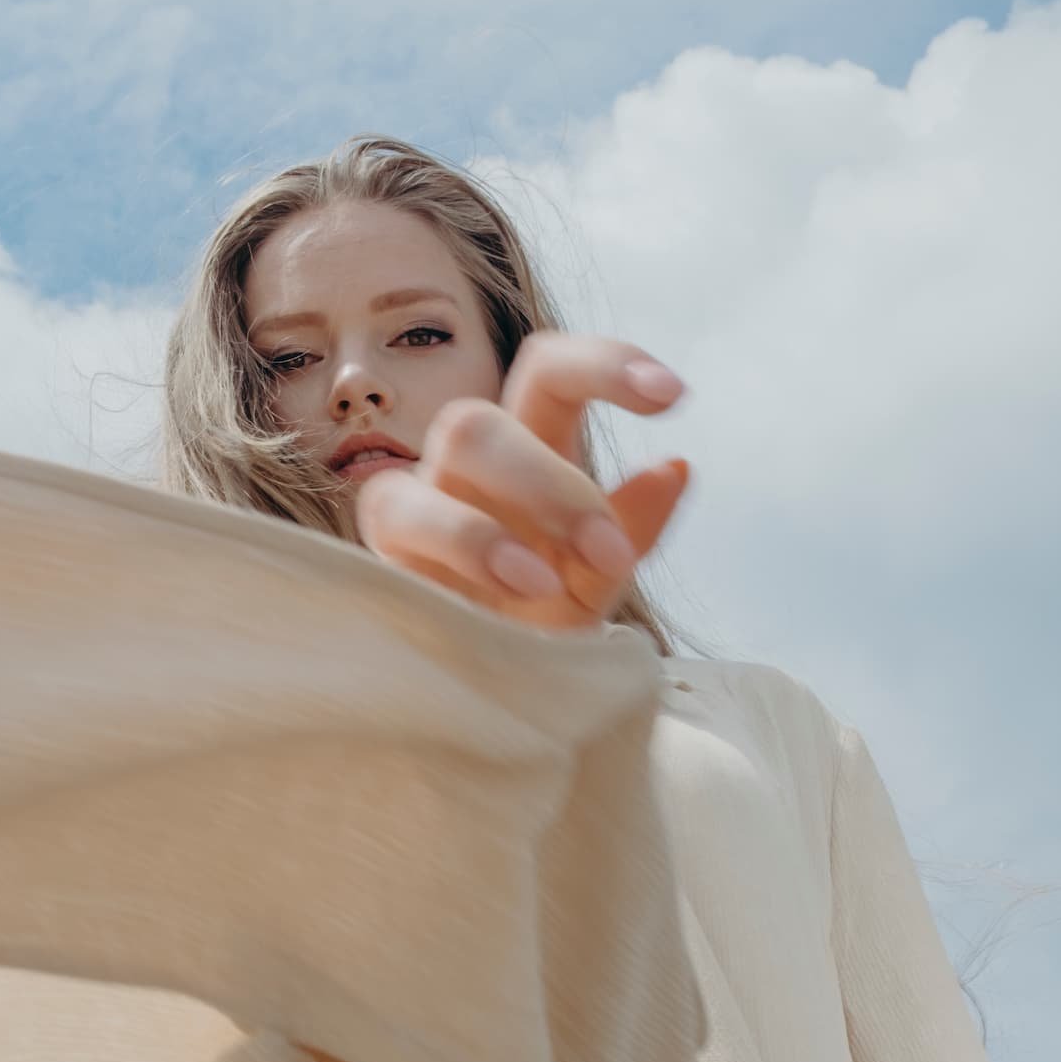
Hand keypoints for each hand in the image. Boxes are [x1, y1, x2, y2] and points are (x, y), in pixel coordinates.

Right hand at [353, 334, 690, 630]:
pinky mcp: (385, 546)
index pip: (553, 372)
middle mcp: (471, 461)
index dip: (607, 364)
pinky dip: (462, 548)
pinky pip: (403, 516)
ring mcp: (419, 497)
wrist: (486, 697)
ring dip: (509, 509)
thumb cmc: (537, 625)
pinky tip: (492, 601)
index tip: (675, 396)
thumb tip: (674, 466)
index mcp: (532, 449)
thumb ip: (633, 529)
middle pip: (491, 414)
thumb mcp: (596, 582)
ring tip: (542, 586)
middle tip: (608, 554)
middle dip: (556, 481)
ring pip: (454, 444)